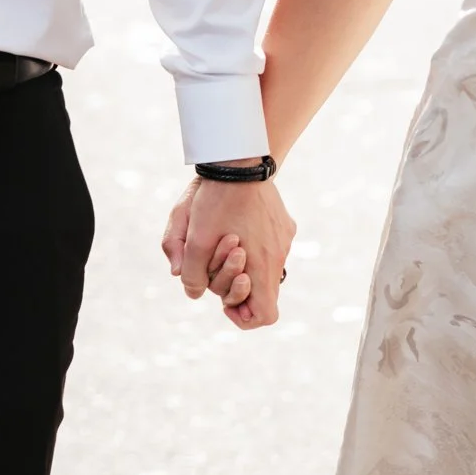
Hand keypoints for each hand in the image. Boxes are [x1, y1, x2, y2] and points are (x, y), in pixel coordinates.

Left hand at [163, 171, 293, 328]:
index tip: (225, 301)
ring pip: (262, 265)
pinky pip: (267, 244)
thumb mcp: (195, 238)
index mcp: (263, 265)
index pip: (266, 315)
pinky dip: (249, 244)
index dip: (244, 317)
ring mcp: (283, 237)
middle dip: (234, 283)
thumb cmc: (215, 199)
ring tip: (223, 237)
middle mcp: (279, 254)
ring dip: (240, 262)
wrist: (238, 157)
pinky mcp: (282, 221)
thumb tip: (193, 292)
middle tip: (216, 261)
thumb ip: (192, 273)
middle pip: (261, 291)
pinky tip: (232, 222)